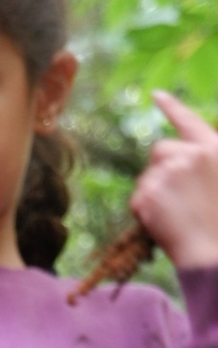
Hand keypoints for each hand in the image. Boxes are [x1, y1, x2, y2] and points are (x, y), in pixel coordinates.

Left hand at [130, 91, 217, 268]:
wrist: (213, 251)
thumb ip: (203, 164)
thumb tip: (183, 162)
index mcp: (215, 148)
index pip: (189, 121)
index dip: (171, 107)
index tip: (154, 95)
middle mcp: (191, 155)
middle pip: (159, 150)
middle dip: (161, 167)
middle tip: (178, 195)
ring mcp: (168, 173)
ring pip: (147, 176)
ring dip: (154, 190)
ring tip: (176, 213)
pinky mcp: (148, 193)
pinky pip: (137, 198)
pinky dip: (145, 211)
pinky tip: (163, 222)